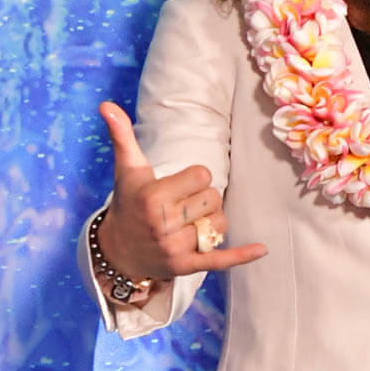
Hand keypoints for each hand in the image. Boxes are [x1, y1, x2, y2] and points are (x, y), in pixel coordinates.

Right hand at [95, 101, 266, 281]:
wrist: (117, 250)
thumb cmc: (128, 203)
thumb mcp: (127, 170)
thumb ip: (122, 136)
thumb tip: (107, 104)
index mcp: (153, 197)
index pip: (203, 176)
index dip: (194, 178)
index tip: (177, 186)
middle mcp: (163, 224)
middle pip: (214, 199)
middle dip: (203, 199)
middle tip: (182, 205)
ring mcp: (175, 248)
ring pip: (220, 224)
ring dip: (212, 221)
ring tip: (190, 222)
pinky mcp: (185, 266)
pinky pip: (220, 260)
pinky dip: (241, 255)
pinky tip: (262, 249)